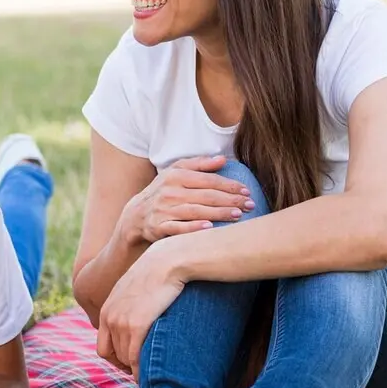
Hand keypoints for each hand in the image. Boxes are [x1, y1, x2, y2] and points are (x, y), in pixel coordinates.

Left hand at [96, 244, 186, 379]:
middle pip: (112, 355)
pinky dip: (141, 370)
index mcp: (107, 310)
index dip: (116, 359)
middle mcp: (109, 317)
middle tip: (142, 372)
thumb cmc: (157, 274)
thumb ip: (130, 305)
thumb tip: (139, 317)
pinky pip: (134, 358)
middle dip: (126, 366)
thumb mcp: (134, 289)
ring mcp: (121, 322)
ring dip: (136, 369)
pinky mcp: (136, 325)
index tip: (131, 364)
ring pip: (124, 359)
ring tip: (150, 373)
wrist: (167, 261)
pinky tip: (151, 373)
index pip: (103, 347)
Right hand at [120, 155, 253, 243]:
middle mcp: (169, 191)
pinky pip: (178, 227)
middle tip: (250, 205)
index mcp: (175, 176)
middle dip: (230, 200)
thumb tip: (222, 160)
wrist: (136, 215)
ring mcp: (163, 209)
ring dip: (218, 213)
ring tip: (238, 215)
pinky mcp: (158, 226)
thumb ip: (199, 165)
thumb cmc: (163, 192)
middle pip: (205, 195)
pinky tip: (209, 228)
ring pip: (195, 211)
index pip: (207, 180)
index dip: (228, 185)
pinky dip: (193, 227)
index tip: (246, 191)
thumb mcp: (176, 173)